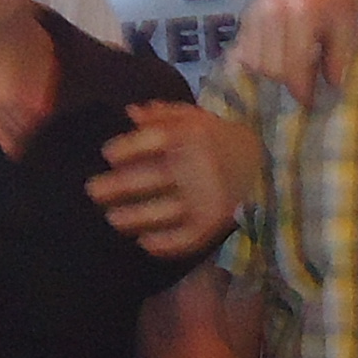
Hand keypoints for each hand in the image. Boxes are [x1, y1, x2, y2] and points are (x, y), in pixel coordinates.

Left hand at [92, 100, 248, 258]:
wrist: (264, 166)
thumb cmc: (219, 140)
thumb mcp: (196, 118)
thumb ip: (163, 114)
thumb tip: (130, 113)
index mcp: (192, 137)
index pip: (152, 142)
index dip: (124, 150)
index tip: (108, 156)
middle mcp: (198, 168)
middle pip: (149, 179)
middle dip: (115, 188)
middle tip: (93, 191)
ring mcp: (206, 199)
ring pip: (162, 213)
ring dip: (132, 219)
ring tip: (113, 218)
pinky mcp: (213, 224)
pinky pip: (184, 240)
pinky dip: (162, 244)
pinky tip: (144, 241)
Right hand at [230, 0, 357, 98]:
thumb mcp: (347, 26)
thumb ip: (339, 58)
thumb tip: (330, 88)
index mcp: (301, 13)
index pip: (293, 67)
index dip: (302, 90)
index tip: (310, 101)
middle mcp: (272, 11)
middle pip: (271, 68)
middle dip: (287, 82)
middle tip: (302, 84)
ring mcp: (256, 9)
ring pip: (254, 61)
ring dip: (271, 71)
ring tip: (289, 69)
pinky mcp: (247, 10)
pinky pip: (243, 48)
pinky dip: (257, 59)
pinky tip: (273, 58)